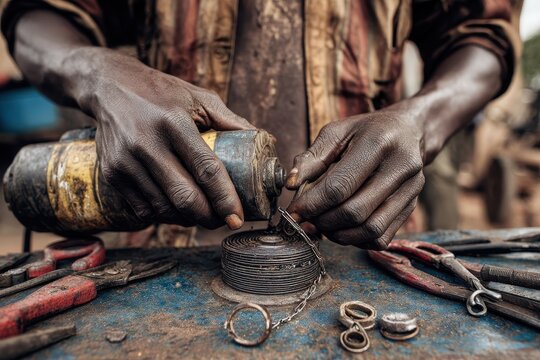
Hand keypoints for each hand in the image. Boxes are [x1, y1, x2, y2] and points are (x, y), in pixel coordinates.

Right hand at [84, 51, 253, 228]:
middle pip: (184, 197)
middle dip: (209, 217)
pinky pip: (142, 210)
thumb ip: (230, 120)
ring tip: (201, 214)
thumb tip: (265, 139)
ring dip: (187, 219)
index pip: (206, 169)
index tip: (237, 217)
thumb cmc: (161, 92)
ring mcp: (125, 161)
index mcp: (174, 122)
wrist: (109, 87)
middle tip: (222, 219)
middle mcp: (147, 143)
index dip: (225, 198)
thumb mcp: (198, 97)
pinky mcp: (111, 174)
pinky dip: (163, 217)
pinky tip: (175, 209)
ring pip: (163, 209)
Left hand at [286, 104, 425, 248]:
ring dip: (339, 234)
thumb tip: (290, 184)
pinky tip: (342, 228)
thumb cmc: (366, 130)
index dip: (312, 204)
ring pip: (370, 229)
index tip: (294, 211)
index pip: (340, 186)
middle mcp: (401, 167)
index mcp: (379, 142)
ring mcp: (411, 189)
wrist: (408, 131)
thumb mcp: (337, 132)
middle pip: (355, 211)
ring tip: (322, 225)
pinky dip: (357, 240)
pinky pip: (382, 237)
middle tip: (307, 219)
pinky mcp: (412, 206)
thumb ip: (312, 157)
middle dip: (323, 221)